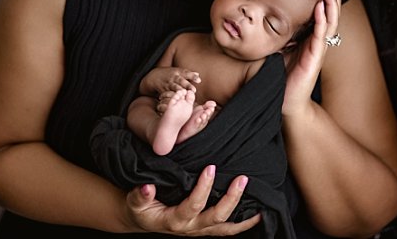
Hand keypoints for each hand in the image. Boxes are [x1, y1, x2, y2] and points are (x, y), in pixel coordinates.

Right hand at [122, 166, 259, 233]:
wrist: (144, 219)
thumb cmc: (140, 207)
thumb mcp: (135, 201)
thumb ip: (140, 195)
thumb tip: (148, 187)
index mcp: (175, 220)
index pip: (193, 205)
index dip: (203, 188)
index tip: (210, 167)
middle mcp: (192, 227)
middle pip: (217, 217)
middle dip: (232, 198)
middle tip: (242, 178)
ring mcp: (201, 229)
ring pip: (227, 226)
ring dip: (243, 214)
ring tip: (260, 202)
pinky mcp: (207, 227)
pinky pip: (228, 229)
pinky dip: (244, 223)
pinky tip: (259, 214)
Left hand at [282, 0, 342, 118]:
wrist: (285, 102)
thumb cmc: (282, 76)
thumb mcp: (281, 48)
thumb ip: (282, 33)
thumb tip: (269, 13)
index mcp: (312, 38)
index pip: (323, 12)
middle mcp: (318, 42)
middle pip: (330, 13)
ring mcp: (318, 50)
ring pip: (329, 21)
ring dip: (330, 2)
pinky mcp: (314, 58)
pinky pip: (319, 36)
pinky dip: (321, 20)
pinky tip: (320, 7)